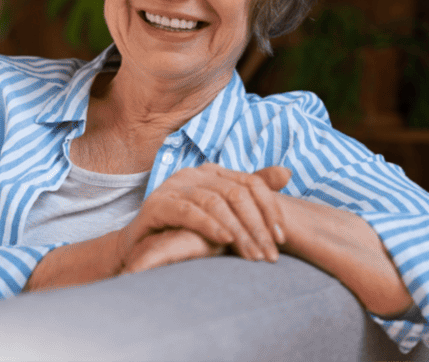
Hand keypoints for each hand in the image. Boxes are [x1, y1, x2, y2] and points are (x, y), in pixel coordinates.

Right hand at [117, 164, 291, 266]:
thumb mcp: (224, 215)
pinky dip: (209, 225)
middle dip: (257, 226)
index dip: (270, 209)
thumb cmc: (187, 230)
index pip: (252, 183)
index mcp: (214, 172)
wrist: (141, 247)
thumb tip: (287, 173)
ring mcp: (175, 186)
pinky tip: (224, 240)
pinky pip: (188, 211)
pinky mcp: (157, 204)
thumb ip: (251, 194)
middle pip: (237, 194)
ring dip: (238, 231)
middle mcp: (195, 174)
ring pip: (215, 202)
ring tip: (252, 254)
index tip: (282, 238)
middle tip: (269, 255)